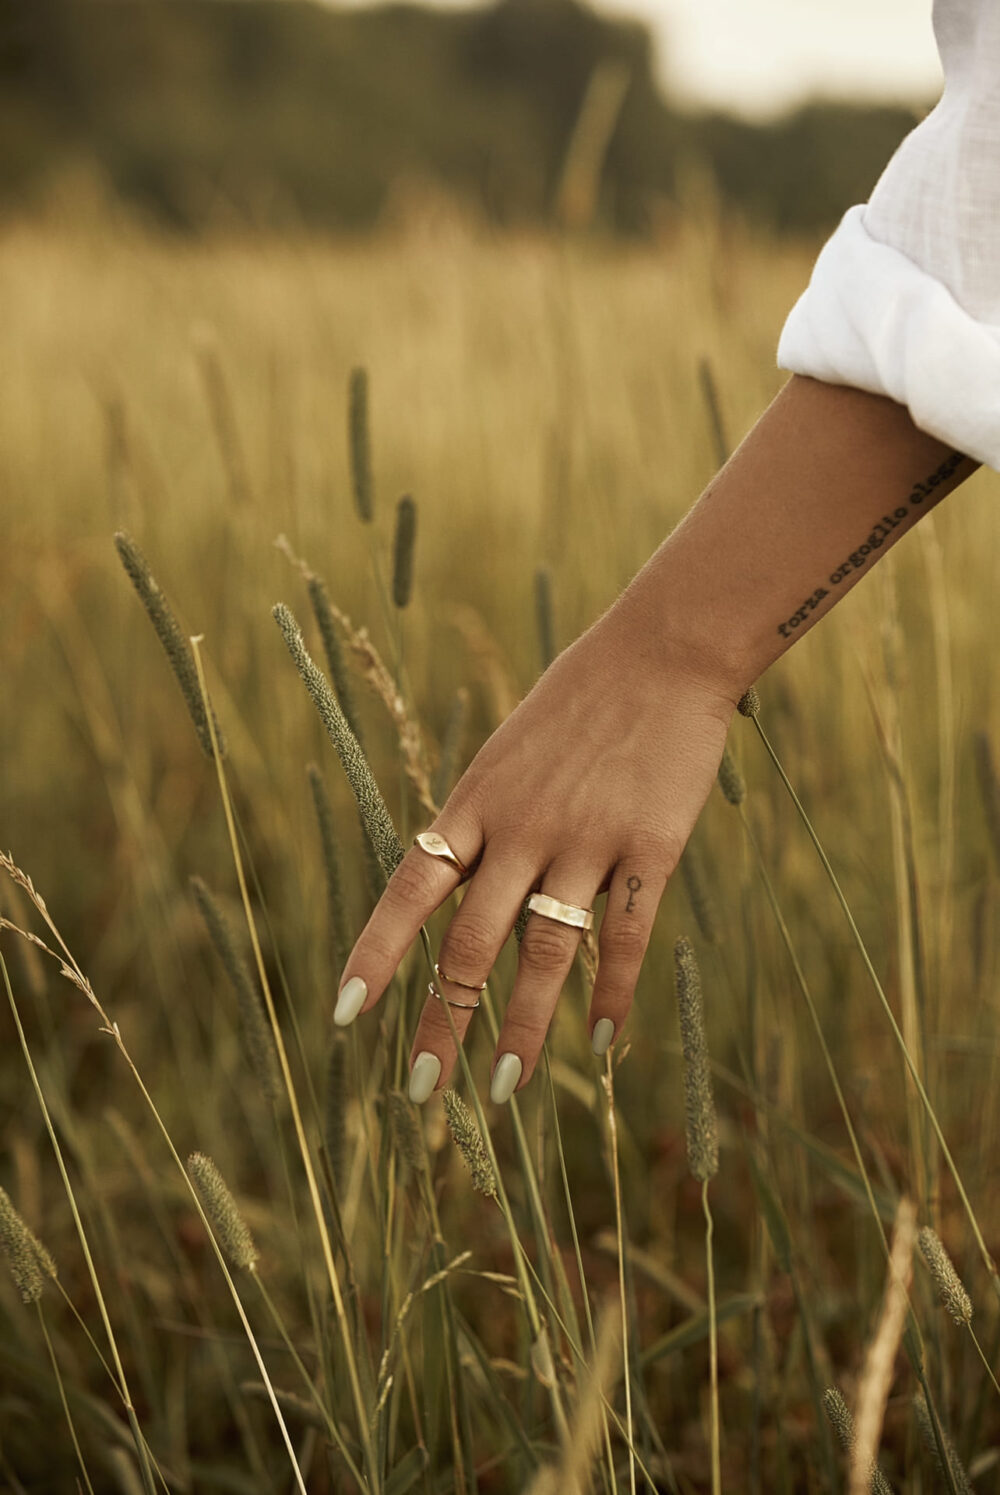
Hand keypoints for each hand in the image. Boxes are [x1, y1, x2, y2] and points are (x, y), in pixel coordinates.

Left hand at [333, 588, 735, 1103]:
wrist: (662, 650)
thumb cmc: (579, 699)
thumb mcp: (507, 752)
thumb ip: (483, 821)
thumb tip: (457, 884)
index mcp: (475, 803)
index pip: (409, 892)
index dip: (376, 956)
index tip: (345, 1014)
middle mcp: (519, 829)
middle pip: (471, 944)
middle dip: (444, 1022)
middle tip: (421, 1090)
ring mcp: (585, 841)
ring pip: (545, 956)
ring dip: (522, 1028)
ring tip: (505, 1090)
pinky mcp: (649, 848)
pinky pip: (626, 936)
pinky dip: (614, 993)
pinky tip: (607, 1039)